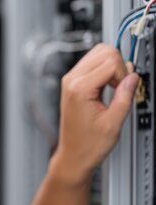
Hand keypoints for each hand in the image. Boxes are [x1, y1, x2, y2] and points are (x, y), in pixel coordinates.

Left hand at [51, 43, 138, 184]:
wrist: (74, 154)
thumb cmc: (88, 144)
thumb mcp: (114, 122)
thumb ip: (125, 96)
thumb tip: (133, 77)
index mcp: (79, 88)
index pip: (110, 60)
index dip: (123, 74)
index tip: (124, 89)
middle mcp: (71, 80)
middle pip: (104, 51)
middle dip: (118, 66)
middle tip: (120, 88)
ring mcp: (70, 80)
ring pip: (98, 53)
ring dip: (112, 66)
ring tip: (114, 88)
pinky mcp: (72, 82)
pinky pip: (92, 63)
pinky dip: (105, 70)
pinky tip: (107, 87)